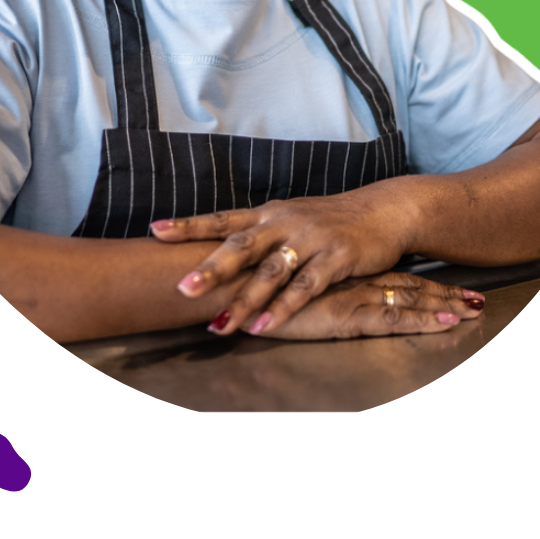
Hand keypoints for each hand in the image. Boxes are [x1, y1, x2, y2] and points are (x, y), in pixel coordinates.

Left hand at [150, 181, 416, 335]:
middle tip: (182, 288)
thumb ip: (259, 234)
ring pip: (271, 272)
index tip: (155, 229)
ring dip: (244, 301)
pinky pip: (305, 288)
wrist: (384, 211)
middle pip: (242, 245)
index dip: (189, 224)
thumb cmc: (330, 220)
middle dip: (211, 268)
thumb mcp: (291, 218)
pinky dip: (283, 309)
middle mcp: (284, 222)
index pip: (223, 218)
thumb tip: (218, 250)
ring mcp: (311, 239)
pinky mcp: (336, 258)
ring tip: (220, 327)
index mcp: (269, 213)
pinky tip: (264, 327)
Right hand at [239, 271, 486, 339]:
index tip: (447, 286)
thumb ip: (291, 279)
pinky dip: (423, 319)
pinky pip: (392, 316)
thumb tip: (297, 284)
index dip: (419, 280)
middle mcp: (348, 276)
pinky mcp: (344, 313)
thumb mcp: (272, 277)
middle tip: (476, 299)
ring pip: (406, 296)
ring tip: (475, 310)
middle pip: (405, 281)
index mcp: (335, 266)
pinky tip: (448, 322)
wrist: (231, 283)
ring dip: (443, 303)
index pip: (386, 273)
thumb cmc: (245, 281)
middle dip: (442, 291)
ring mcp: (350, 293)